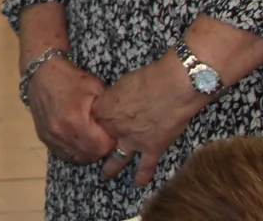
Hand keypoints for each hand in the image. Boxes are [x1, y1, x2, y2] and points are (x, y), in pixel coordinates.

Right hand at [25, 56, 114, 165]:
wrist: (41, 73)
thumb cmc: (71, 78)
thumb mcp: (95, 88)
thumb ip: (108, 111)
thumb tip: (119, 128)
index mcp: (75, 119)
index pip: (102, 147)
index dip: (111, 141)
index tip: (111, 132)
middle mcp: (61, 132)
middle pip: (91, 154)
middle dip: (101, 147)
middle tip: (103, 134)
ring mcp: (51, 137)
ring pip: (78, 157)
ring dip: (88, 150)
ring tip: (91, 136)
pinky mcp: (44, 138)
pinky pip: (64, 154)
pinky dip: (74, 150)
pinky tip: (79, 139)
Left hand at [92, 57, 208, 186]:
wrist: (172, 88)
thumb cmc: (147, 79)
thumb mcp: (120, 84)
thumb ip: (113, 99)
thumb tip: (112, 103)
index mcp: (104, 110)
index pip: (91, 120)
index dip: (92, 122)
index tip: (91, 124)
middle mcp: (114, 128)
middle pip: (100, 141)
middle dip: (96, 147)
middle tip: (90, 154)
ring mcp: (133, 140)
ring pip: (118, 158)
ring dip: (111, 168)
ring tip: (105, 175)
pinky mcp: (152, 148)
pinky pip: (145, 166)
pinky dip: (142, 176)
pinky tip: (137, 184)